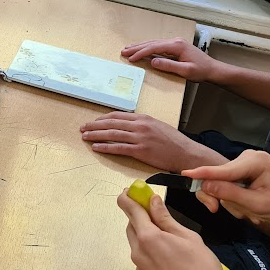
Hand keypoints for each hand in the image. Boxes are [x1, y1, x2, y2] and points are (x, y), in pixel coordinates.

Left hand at [80, 112, 226, 170]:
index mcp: (143, 118)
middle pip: (111, 123)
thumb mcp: (157, 126)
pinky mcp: (141, 151)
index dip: (102, 118)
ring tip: (85, 137)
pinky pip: (118, 148)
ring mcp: (140, 138)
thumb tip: (126, 125)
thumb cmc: (173, 141)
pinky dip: (105, 147)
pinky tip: (96, 147)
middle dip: (94, 125)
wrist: (186, 153)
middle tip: (83, 128)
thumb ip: (141, 124)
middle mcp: (140, 126)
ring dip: (96, 135)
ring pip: (112, 134)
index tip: (93, 122)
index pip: (117, 116)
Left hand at [118, 189, 231, 269]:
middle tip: (153, 208)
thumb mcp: (188, 237)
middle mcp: (138, 251)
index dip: (129, 197)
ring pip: (135, 240)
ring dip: (144, 230)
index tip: (131, 190)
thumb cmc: (201, 268)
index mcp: (148, 238)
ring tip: (165, 230)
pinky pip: (141, 254)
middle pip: (132, 225)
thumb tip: (153, 201)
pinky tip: (166, 249)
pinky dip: (148, 245)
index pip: (131, 210)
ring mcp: (140, 265)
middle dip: (139, 214)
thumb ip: (165, 218)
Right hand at [121, 38, 222, 83]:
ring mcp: (175, 43)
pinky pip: (158, 45)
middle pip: (152, 43)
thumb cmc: (201, 71)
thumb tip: (153, 61)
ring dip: (140, 46)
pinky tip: (142, 49)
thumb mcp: (185, 71)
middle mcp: (175, 41)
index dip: (141, 53)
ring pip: (154, 43)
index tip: (130, 58)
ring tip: (128, 49)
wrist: (213, 69)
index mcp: (177, 46)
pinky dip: (148, 47)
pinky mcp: (175, 47)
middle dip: (137, 47)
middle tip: (123, 51)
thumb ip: (169, 66)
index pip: (154, 48)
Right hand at [185, 150, 269, 235]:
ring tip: (245, 210)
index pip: (225, 170)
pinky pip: (227, 183)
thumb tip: (205, 185)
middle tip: (217, 211)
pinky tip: (244, 204)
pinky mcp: (244, 169)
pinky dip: (232, 196)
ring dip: (229, 199)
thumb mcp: (257, 205)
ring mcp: (246, 162)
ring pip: (222, 182)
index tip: (185, 173)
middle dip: (221, 196)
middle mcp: (249, 157)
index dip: (203, 173)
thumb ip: (230, 194)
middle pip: (220, 176)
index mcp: (256, 162)